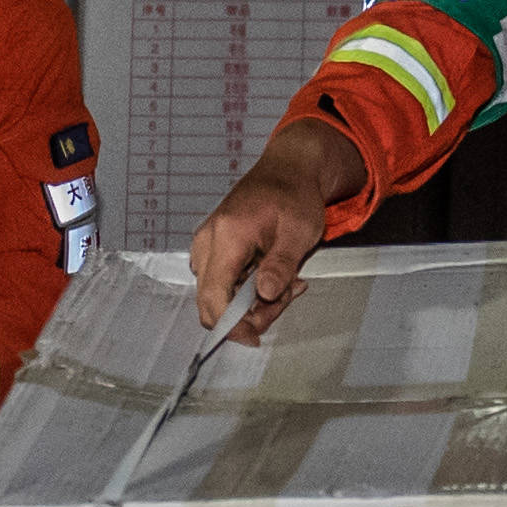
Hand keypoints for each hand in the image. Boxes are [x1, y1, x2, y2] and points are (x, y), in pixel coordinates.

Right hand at [189, 119, 361, 342]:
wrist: (288, 169)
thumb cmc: (295, 195)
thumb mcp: (299, 231)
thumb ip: (281, 265)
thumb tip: (264, 294)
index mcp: (227, 236)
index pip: (213, 296)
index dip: (231, 325)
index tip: (254, 337)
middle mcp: (208, 241)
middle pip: (213, 301)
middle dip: (249, 313)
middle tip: (288, 296)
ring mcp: (207, 244)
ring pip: (220, 294)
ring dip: (253, 301)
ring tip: (287, 281)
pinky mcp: (213, 248)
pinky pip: (224, 281)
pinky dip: (248, 288)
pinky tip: (274, 275)